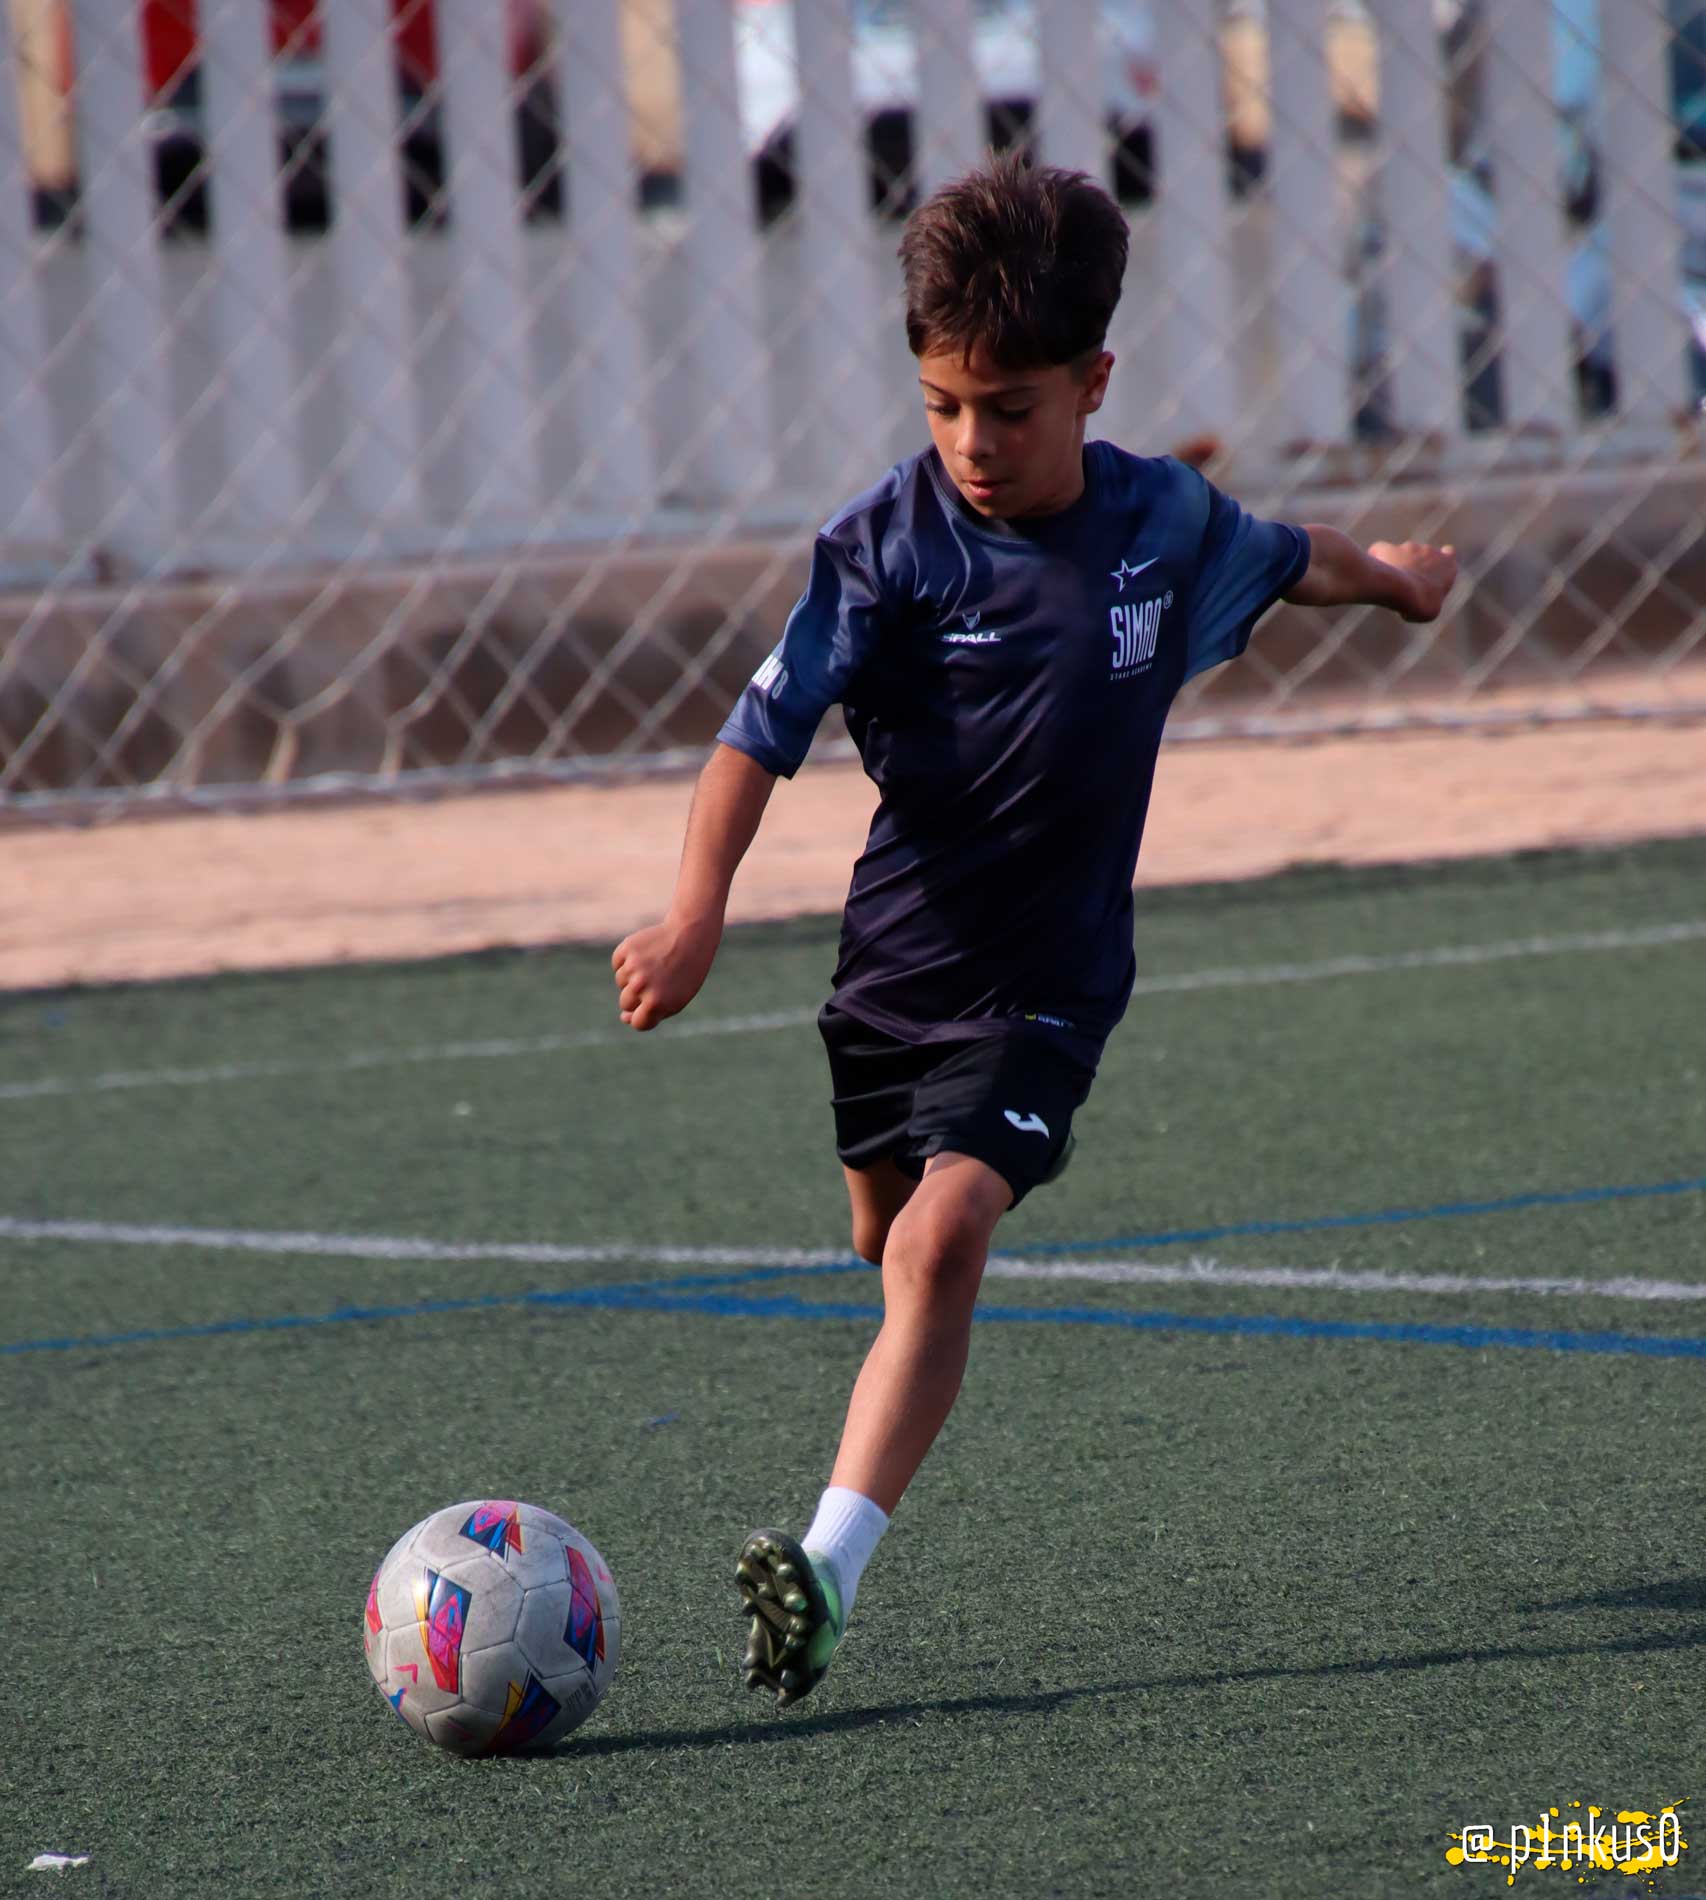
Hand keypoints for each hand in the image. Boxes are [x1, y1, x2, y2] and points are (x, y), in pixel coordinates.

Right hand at [611, 916, 718, 1030]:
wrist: (690, 936)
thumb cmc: (686, 973)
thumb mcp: (676, 999)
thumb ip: (652, 1013)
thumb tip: (623, 1017)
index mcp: (656, 1003)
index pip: (637, 1022)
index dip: (645, 1015)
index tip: (656, 1005)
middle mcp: (641, 986)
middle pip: (626, 1003)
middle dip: (638, 996)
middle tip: (659, 980)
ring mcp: (632, 967)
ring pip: (621, 982)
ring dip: (633, 976)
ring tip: (655, 965)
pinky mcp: (626, 949)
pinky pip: (618, 963)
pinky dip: (627, 961)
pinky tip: (646, 954)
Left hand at [1370, 540, 1457, 622]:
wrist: (1404, 592)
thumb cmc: (1422, 604)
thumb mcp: (1431, 610)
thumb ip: (1429, 598)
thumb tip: (1418, 598)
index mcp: (1447, 565)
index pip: (1448, 554)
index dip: (1440, 560)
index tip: (1430, 571)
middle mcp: (1430, 551)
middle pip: (1420, 557)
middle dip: (1412, 567)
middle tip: (1403, 589)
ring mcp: (1409, 547)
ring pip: (1399, 554)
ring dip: (1394, 565)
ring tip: (1387, 585)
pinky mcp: (1390, 548)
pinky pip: (1379, 550)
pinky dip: (1376, 559)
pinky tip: (1373, 572)